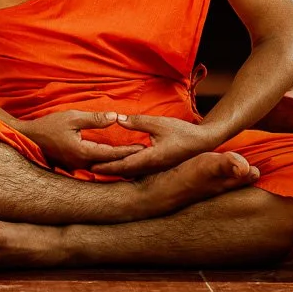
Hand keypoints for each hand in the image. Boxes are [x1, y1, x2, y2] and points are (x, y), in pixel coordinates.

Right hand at [15, 110, 145, 170]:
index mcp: (83, 152)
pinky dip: (107, 161)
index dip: (128, 151)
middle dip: (127, 159)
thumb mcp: (72, 117)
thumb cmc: (49, 126)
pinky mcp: (73, 165)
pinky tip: (114, 158)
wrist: (29, 138)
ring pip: (102, 166)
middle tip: (145, 155)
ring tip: (133, 157)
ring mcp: (77, 166)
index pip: (111, 154)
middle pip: (109, 163)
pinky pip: (94, 165)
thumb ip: (94, 119)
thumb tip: (115, 117)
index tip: (143, 148)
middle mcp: (81, 163)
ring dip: (118, 161)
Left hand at [87, 113, 215, 176]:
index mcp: (151, 158)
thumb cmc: (182, 132)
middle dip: (107, 170)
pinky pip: (139, 169)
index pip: (124, 164)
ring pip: (131, 172)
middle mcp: (151, 167)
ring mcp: (155, 168)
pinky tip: (120, 166)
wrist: (203, 142)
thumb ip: (138, 122)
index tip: (93, 165)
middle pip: (125, 171)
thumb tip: (118, 119)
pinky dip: (126, 168)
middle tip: (89, 169)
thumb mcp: (158, 123)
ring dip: (116, 170)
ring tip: (100, 168)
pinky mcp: (158, 166)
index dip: (108, 165)